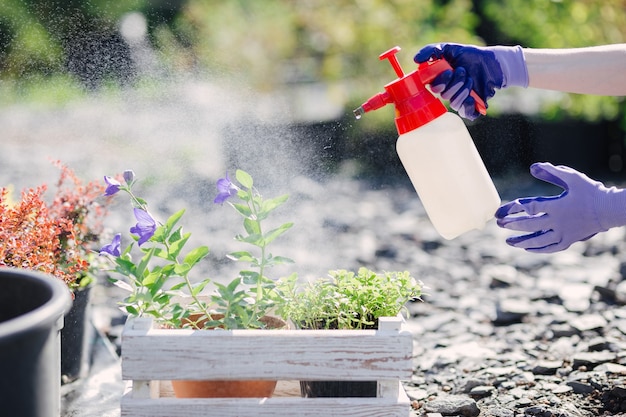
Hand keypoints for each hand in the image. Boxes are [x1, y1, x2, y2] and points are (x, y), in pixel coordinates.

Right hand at [414, 43, 527, 119]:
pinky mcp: (472, 107)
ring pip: (454, 102)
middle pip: (444, 95)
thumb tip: (415, 59)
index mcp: (441, 81)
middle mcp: (448, 92)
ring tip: (471, 79)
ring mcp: (459, 100)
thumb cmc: (470, 56)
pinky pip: (466, 113)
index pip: (433, 87)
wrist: (492, 63)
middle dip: (454, 82)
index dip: (440, 81)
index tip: (448, 70)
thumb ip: (431, 51)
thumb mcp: (450, 49)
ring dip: (463, 89)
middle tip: (463, 71)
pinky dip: (468, 106)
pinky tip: (472, 97)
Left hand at [495, 162, 625, 252]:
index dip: (513, 209)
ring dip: (521, 241)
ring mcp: (563, 233)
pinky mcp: (569, 240)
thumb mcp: (572, 178)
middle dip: (512, 225)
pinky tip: (528, 248)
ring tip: (508, 241)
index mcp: (556, 206)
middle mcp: (558, 222)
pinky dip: (538, 249)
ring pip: (538, 240)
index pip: (529, 207)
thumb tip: (533, 166)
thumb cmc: (590, 191)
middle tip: (499, 224)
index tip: (502, 211)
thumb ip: (552, 172)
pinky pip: (551, 248)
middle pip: (530, 225)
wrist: (608, 209)